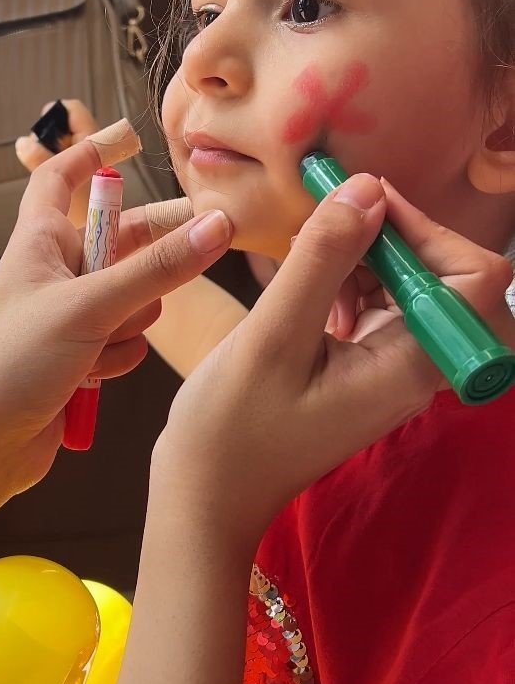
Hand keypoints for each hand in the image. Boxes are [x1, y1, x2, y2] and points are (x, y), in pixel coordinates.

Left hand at [0, 122, 232, 560]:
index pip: (61, 177)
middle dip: (150, 257)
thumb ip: (156, 269)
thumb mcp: (88, 309)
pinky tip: (91, 377)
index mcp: (38, 242)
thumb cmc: (9, 366)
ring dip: (131, 321)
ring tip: (100, 344)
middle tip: (209, 242)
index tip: (129, 136)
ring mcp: (68, 318)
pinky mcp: (79, 359)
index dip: (91, 152)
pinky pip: (125, 341)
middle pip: (121, 241)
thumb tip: (218, 226)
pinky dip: (117, 357)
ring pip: (133, 297)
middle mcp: (54, 273)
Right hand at [152, 174, 513, 552]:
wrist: (208, 493)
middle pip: (447, 277)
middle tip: (327, 216)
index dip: (430, 230)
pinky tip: (305, 282)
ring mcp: (392, 368)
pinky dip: (349, 278)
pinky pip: (380, 305)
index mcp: (409, 366)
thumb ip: (322, 261)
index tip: (362, 206)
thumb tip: (365, 191)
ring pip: (411, 286)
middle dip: (392, 235)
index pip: (475, 280)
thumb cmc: (233, 428)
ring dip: (366, 254)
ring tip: (306, 250)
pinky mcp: (365, 366)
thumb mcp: (271, 337)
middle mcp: (414, 366)